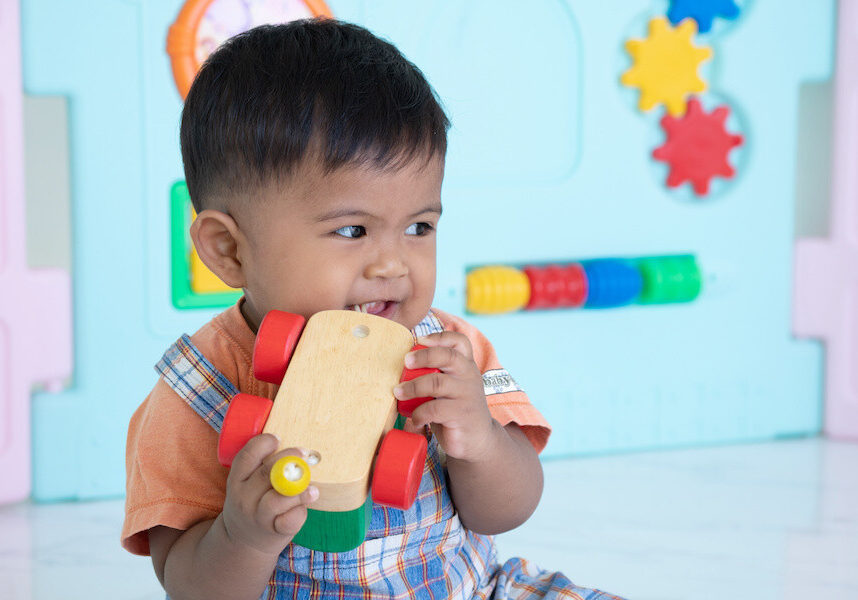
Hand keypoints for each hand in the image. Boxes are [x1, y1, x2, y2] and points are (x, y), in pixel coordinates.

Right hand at [221, 434, 317, 555]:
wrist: (243, 543)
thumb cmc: (253, 503)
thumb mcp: (246, 484)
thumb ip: (263, 466)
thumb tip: (295, 448)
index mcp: (237, 480)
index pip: (246, 457)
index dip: (264, 444)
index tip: (278, 438)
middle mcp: (244, 498)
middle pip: (266, 473)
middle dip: (289, 460)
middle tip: (305, 453)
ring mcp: (258, 516)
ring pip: (278, 499)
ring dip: (299, 490)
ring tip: (312, 488)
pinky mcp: (273, 531)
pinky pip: (289, 520)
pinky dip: (299, 512)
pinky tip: (305, 507)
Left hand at [393, 332, 496, 461]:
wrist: (479, 439)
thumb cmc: (456, 409)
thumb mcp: (451, 387)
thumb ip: (437, 374)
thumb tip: (403, 366)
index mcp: (466, 365)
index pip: (459, 342)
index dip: (440, 337)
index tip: (420, 340)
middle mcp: (469, 376)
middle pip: (448, 356)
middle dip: (423, 356)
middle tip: (405, 362)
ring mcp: (467, 395)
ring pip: (437, 383)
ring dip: (412, 387)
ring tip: (399, 392)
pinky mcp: (461, 414)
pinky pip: (434, 409)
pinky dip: (419, 413)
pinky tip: (415, 419)